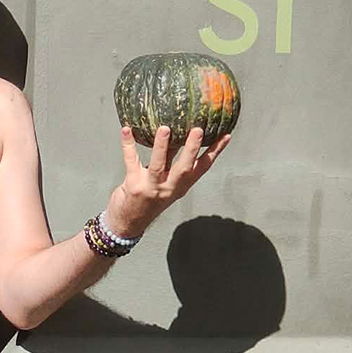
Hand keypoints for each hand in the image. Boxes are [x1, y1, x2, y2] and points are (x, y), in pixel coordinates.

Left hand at [106, 125, 229, 237]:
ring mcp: (151, 188)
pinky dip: (128, 145)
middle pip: (185, 167)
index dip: (215, 152)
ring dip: (161, 146)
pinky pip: (131, 161)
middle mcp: (169, 188)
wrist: (127, 224)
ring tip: (164, 128)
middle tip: (198, 130)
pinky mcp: (133, 185)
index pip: (203, 167)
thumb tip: (176, 133)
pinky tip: (126, 130)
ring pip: (159, 165)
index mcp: (181, 186)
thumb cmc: (147, 200)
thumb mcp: (165, 182)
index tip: (225, 135)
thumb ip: (170, 162)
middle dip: (192, 149)